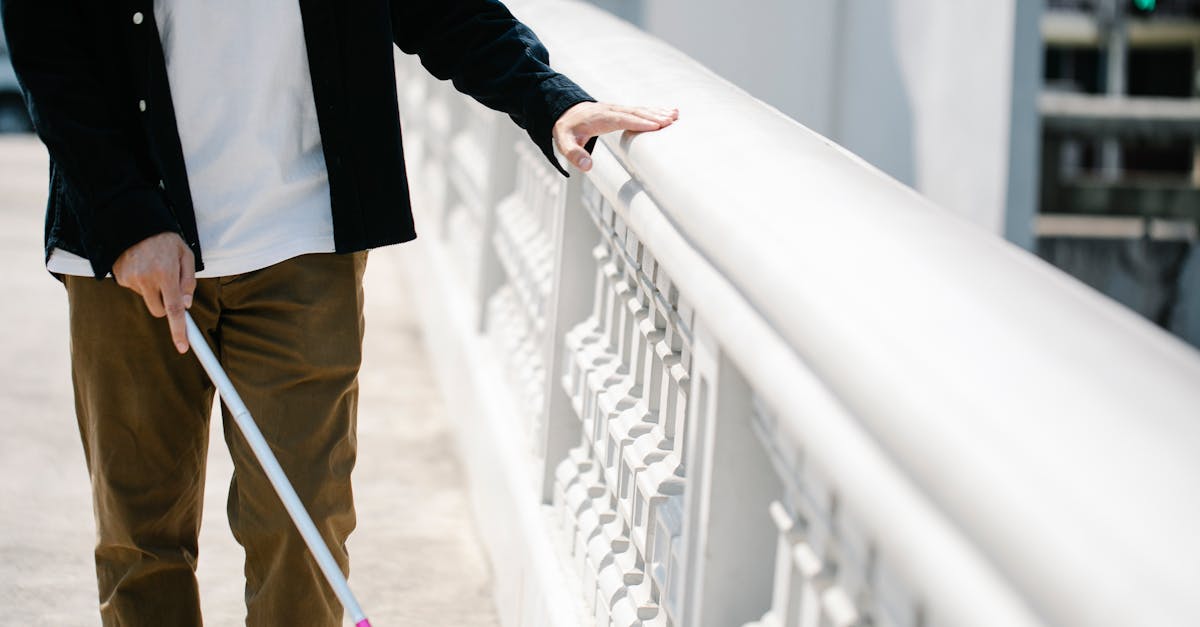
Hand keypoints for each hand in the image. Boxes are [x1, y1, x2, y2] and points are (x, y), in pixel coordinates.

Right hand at [112, 231, 196, 353]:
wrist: (134, 222)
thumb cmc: (165, 239)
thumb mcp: (186, 255)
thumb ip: (188, 281)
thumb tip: (186, 305)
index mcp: (166, 274)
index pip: (174, 310)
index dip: (179, 330)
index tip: (183, 347)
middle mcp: (146, 279)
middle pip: (158, 310)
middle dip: (165, 304)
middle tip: (168, 284)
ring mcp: (130, 279)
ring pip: (147, 299)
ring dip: (153, 289)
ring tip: (153, 266)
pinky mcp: (119, 277)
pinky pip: (135, 289)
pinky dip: (141, 282)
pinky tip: (142, 265)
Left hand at [553, 102, 678, 171]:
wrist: (564, 112)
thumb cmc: (566, 130)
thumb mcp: (563, 143)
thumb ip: (573, 154)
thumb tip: (587, 166)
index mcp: (600, 118)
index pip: (622, 119)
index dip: (638, 122)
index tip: (655, 125)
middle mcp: (611, 110)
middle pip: (635, 112)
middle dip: (653, 116)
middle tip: (671, 120)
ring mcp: (617, 109)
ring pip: (639, 110)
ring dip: (657, 112)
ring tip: (675, 115)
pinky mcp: (621, 110)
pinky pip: (639, 110)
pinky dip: (653, 110)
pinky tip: (667, 112)